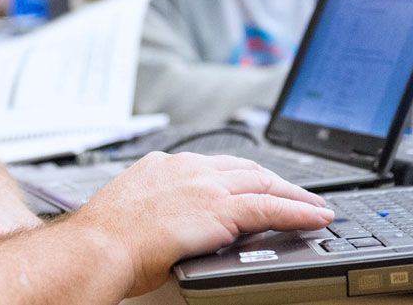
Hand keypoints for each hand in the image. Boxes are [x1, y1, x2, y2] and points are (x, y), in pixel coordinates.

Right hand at [70, 151, 334, 295]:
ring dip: (295, 195)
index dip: (244, 175)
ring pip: (264, 184)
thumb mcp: (132, 211)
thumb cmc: (104, 241)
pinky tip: (316, 217)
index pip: (217, 165)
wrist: (96, 247)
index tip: (258, 183)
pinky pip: (270, 208)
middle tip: (298, 194)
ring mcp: (206, 186)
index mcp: (164, 165)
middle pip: (247, 168)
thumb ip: (156, 208)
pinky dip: (298, 211)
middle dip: (277, 181)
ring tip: (316, 206)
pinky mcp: (219, 210)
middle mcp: (188, 168)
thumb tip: (166, 224)